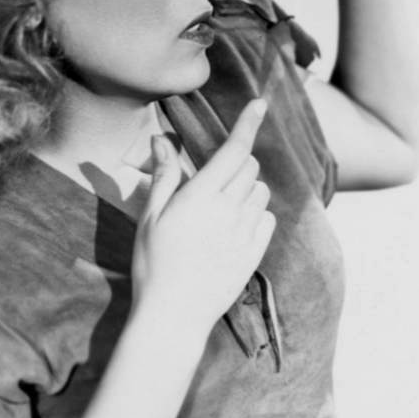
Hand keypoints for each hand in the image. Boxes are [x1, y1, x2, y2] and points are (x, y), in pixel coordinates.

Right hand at [132, 100, 276, 334]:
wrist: (174, 313)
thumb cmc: (153, 262)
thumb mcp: (151, 216)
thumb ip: (164, 175)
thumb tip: (163, 139)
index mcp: (201, 196)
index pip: (233, 150)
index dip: (247, 124)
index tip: (259, 104)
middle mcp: (229, 209)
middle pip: (250, 167)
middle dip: (237, 163)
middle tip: (212, 181)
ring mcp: (246, 231)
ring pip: (260, 192)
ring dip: (247, 189)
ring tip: (220, 209)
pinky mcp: (256, 251)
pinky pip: (267, 218)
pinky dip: (255, 215)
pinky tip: (233, 230)